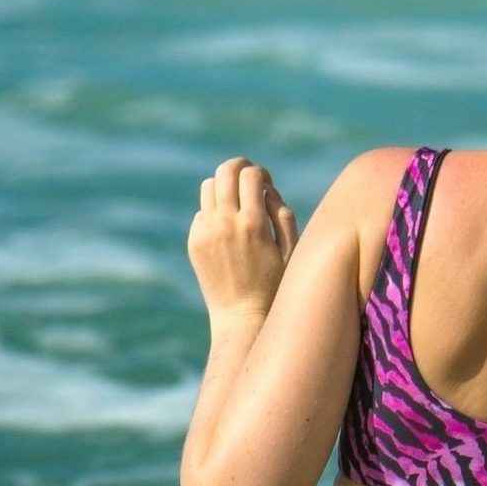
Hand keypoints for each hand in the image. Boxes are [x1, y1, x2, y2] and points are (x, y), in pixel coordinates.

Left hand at [186, 155, 299, 324]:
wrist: (243, 318)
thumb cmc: (275, 286)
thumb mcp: (291, 252)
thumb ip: (282, 214)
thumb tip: (266, 188)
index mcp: (253, 224)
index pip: (251, 175)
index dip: (260, 172)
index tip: (265, 180)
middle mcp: (226, 223)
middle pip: (226, 172)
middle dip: (239, 167)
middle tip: (247, 175)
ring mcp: (206, 232)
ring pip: (209, 186)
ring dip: (224, 186)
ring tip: (236, 201)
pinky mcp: (195, 242)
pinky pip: (202, 212)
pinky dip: (215, 212)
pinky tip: (227, 229)